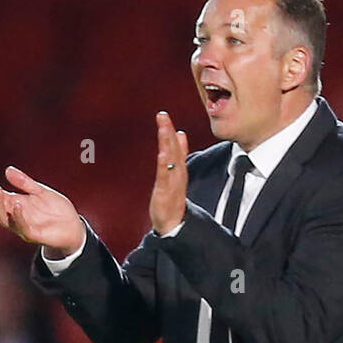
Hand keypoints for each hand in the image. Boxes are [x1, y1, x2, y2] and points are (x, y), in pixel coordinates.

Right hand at [0, 167, 85, 256]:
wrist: (74, 227)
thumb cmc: (56, 210)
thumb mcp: (41, 192)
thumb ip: (25, 183)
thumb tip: (8, 170)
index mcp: (15, 204)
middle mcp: (15, 217)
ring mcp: (23, 227)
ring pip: (4, 220)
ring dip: (0, 206)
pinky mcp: (34, 235)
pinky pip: (22, 228)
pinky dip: (18, 217)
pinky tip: (18, 204)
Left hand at [149, 112, 188, 234]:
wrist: (174, 226)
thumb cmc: (173, 201)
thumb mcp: (175, 175)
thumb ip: (179, 156)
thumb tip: (180, 134)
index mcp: (178, 170)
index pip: (176, 148)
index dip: (171, 132)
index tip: (165, 116)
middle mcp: (177, 175)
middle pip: (174, 151)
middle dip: (168, 133)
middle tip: (163, 116)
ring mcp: (172, 184)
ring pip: (171, 161)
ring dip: (168, 145)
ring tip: (164, 130)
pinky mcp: (165, 194)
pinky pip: (166, 178)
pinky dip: (165, 166)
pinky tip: (162, 154)